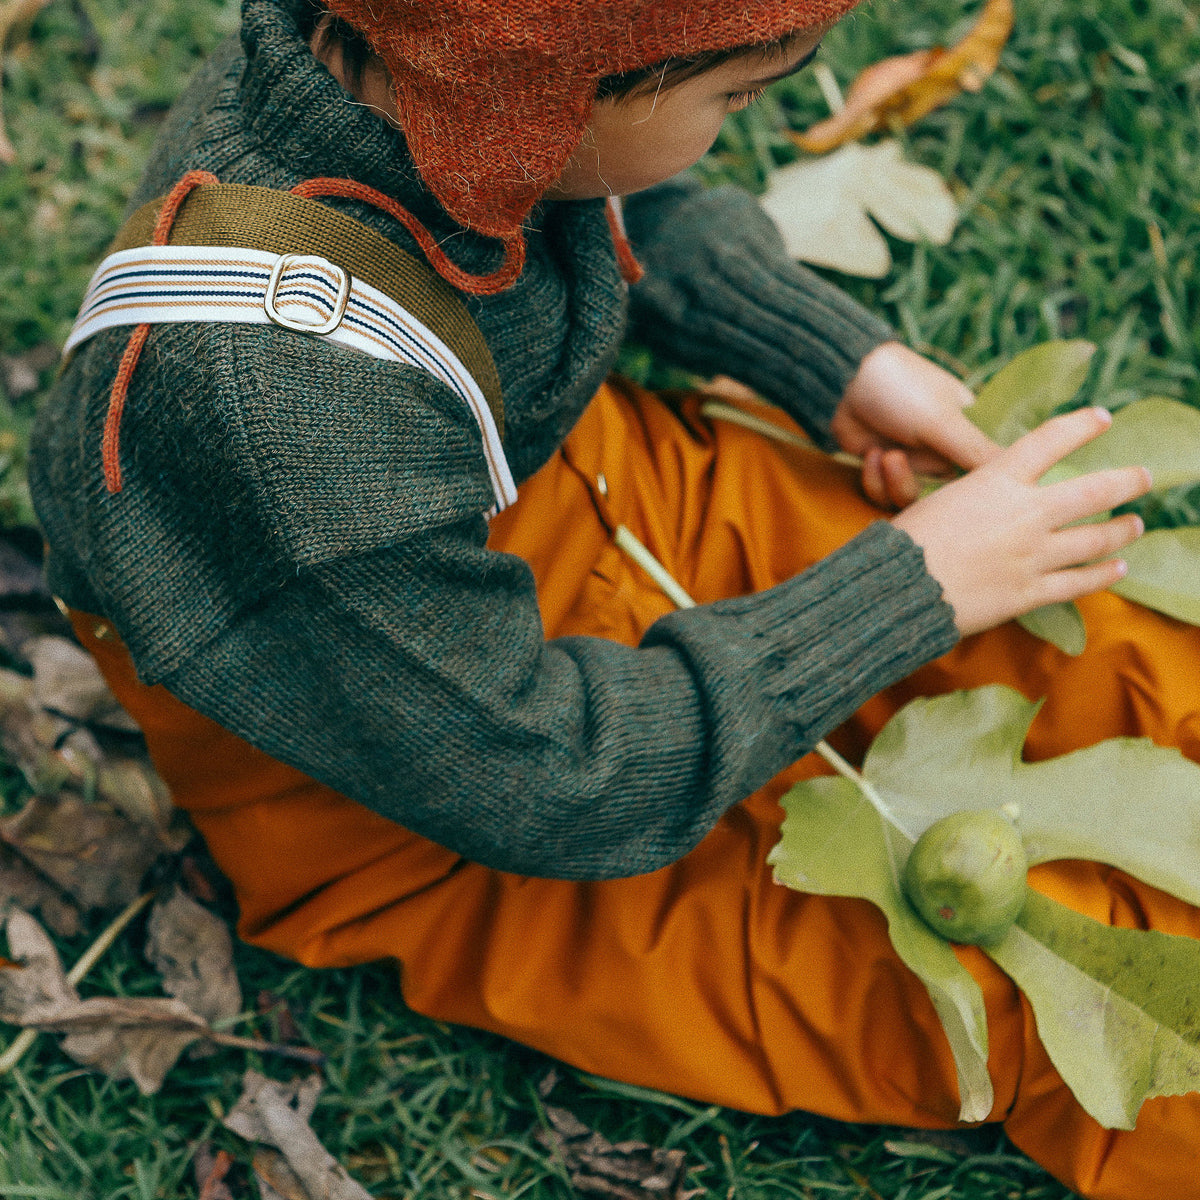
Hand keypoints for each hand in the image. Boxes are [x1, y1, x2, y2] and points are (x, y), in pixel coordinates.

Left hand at [832, 341, 1000, 507]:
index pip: (985, 476)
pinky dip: (873, 479)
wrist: (845, 383)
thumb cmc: (903, 390)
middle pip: (944, 499)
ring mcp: (912, 464)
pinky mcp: (882, 472)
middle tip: (905, 467)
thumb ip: (978, 451)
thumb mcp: (944, 421)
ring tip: (886, 456)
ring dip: (894, 483)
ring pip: (911, 501)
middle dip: (922, 489)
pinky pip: (883, 495)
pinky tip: (871, 454)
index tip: (964, 506)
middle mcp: (943, 455)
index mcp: (969, 436)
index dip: (975, 495)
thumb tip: (1023, 473)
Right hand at [892, 407, 1151, 636]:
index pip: (1050, 441)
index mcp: (997, 481)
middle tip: (1144, 478)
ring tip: (1135, 525)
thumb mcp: (940, 499)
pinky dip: (1102, 574)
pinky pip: (1078, 582)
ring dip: (1121, 530)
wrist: (898, 589)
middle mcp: (1025, 514)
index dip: (1081, 426)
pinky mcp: (1029, 593)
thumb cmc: (907, 540)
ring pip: (1095, 539)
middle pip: (1094, 491)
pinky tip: (1117, 569)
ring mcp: (1032, 555)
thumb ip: (979, 493)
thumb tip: (998, 492)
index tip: (1102, 418)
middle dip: (1127, 481)